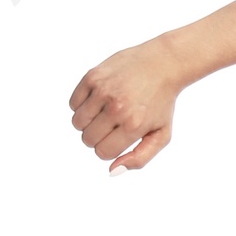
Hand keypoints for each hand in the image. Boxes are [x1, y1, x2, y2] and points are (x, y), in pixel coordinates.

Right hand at [69, 37, 181, 172]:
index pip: (103, 152)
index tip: (119, 138)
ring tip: (105, 113)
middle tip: (112, 125)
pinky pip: (73, 103)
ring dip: (88, 122)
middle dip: (97, 137)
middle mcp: (117, 108)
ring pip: (77, 123)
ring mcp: (103, 90)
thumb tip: (112, 171)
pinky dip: (82, 105)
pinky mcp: (93, 76)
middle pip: (88, 139)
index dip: (108, 149)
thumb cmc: (161, 104)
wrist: (162, 64)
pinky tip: (99, 99)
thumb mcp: (161, 135)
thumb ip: (139, 158)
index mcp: (134, 125)